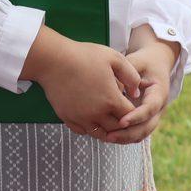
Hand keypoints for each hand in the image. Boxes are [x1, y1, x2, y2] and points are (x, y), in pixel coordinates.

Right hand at [22, 27, 140, 138]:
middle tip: (123, 115)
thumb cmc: (84, 56)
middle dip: (123, 123)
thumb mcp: (114, 58)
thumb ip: (131, 76)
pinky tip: (92, 118)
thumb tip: (137, 93)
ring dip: (107, 129)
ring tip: (110, 120)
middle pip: (117, 128)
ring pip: (100, 134)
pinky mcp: (67, 118)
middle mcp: (97, 114)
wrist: (53, 60)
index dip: (135, 112)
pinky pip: (83, 131)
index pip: (130, 116)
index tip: (132, 105)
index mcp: (111, 100)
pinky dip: (90, 128)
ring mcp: (81, 118)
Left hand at [105, 34, 178, 144]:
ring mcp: (153, 116)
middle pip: (147, 127)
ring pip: (142, 134)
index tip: (121, 122)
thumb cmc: (142, 62)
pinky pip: (136, 133)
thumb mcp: (135, 62)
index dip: (137, 116)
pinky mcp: (144, 120)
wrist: (154, 65)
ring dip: (125, 138)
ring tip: (106, 138)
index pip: (150, 108)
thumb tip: (115, 92)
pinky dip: (124, 137)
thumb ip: (127, 75)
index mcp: (160, 92)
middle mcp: (159, 108)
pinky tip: (108, 135)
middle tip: (109, 136)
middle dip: (129, 133)